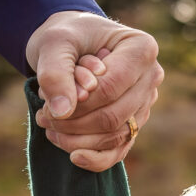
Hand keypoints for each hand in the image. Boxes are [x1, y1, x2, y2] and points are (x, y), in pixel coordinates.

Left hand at [26, 11, 163, 170]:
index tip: (46, 105)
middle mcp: (152, 78)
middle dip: (75, 124)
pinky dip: (96, 158)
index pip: (110, 89)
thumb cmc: (67, 37)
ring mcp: (145, 103)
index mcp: (142, 49)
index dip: (78, 104)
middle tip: (44, 119)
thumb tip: (62, 113)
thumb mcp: (54, 43)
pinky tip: (74, 157)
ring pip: (115, 136)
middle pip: (114, 116)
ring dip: (79, 141)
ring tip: (51, 131)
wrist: (73, 43)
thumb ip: (55, 73)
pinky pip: (120, 150)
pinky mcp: (135, 123)